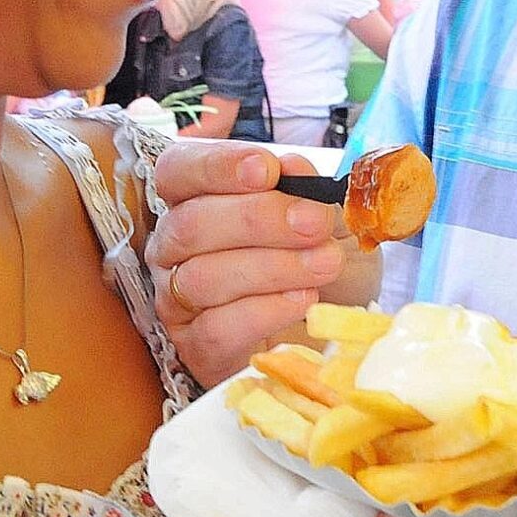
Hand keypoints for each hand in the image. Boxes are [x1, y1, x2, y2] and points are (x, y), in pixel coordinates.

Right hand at [144, 141, 375, 386]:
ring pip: (202, 277)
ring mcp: (178, 301)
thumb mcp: (328, 217)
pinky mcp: (196, 349)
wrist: (341, 331)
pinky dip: (265, 312)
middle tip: (315, 222)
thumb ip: (307, 191)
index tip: (267, 170)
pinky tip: (303, 300)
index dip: (216, 166)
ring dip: (272, 267)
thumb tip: (293, 169)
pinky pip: (216, 329)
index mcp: (196, 199)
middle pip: (190, 224)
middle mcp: (175, 247)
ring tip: (324, 264)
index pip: (178, 170)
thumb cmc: (322, 263)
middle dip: (258, 218)